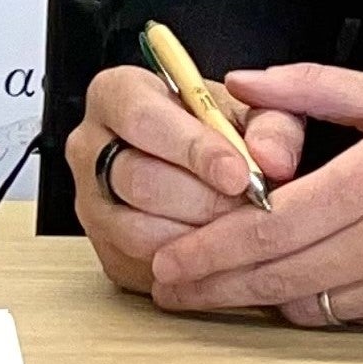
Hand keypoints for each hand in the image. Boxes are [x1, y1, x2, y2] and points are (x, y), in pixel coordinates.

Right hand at [68, 63, 307, 299]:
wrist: (197, 163)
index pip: (142, 118)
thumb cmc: (218, 131)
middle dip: (203, 200)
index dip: (193, 148)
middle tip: (250, 209)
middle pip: (138, 180)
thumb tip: (273, 160)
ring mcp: (90, 203)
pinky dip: (190, 269)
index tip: (238, 174)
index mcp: (115, 94)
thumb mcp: (250, 112)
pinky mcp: (105, 250)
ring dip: (197, 240)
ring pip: (138, 231)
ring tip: (239, 230)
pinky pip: (143, 268)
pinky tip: (222, 255)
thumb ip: (270, 126)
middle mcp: (89, 146)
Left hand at [144, 64, 362, 334]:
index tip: (170, 256)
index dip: (212, 248)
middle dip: (212, 286)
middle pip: (277, 277)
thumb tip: (241, 82)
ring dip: (256, 300)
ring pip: (306, 307)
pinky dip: (308, 306)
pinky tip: (281, 290)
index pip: (271, 227)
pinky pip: (346, 319)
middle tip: (166, 287)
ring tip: (209, 288)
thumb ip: (311, 88)